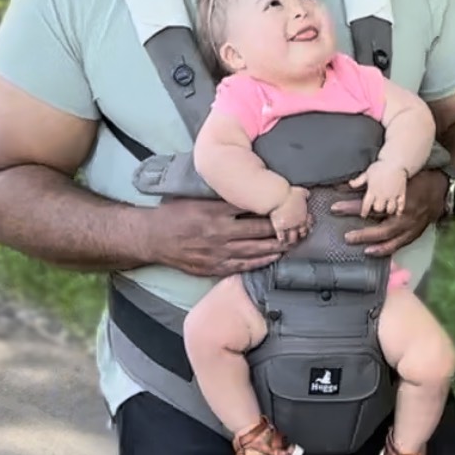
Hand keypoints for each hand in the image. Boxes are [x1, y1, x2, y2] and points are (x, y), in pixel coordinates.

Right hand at [146, 197, 284, 277]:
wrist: (153, 238)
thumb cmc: (174, 213)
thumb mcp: (196, 197)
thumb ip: (220, 195)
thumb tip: (246, 187)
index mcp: (215, 211)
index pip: (252, 207)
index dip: (274, 206)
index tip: (291, 202)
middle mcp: (219, 232)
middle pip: (259, 230)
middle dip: (282, 227)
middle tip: (302, 223)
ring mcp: (218, 253)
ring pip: (255, 250)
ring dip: (278, 246)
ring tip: (295, 241)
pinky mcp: (214, 267)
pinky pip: (244, 265)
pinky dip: (262, 261)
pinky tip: (275, 257)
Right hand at [270, 185, 311, 243]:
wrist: (279, 196)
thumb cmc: (290, 193)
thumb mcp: (301, 191)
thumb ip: (305, 194)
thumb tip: (307, 194)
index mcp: (304, 215)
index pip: (308, 224)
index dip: (308, 227)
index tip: (308, 230)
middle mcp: (297, 223)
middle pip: (301, 233)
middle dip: (301, 236)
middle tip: (300, 238)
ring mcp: (288, 226)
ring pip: (292, 237)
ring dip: (292, 240)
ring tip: (291, 243)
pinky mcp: (279, 228)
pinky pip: (281, 237)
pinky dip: (281, 240)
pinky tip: (281, 242)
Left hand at [331, 162, 447, 254]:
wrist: (443, 188)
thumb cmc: (418, 178)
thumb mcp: (397, 176)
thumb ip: (375, 180)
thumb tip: (350, 184)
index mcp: (399, 200)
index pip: (371, 206)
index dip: (352, 207)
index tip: (335, 207)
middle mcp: (406, 217)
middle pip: (381, 229)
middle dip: (363, 234)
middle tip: (347, 237)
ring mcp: (412, 227)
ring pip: (391, 240)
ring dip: (375, 245)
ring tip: (362, 248)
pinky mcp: (416, 233)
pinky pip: (401, 244)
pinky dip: (388, 249)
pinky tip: (376, 251)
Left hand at [348, 161, 407, 220]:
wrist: (395, 161)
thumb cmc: (381, 166)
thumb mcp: (367, 173)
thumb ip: (359, 180)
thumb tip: (350, 183)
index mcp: (372, 190)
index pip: (366, 205)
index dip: (364, 211)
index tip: (363, 215)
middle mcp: (382, 195)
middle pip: (379, 208)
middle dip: (377, 209)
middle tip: (377, 208)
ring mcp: (392, 195)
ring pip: (390, 209)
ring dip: (388, 210)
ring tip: (387, 210)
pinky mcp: (401, 193)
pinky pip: (401, 205)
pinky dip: (399, 210)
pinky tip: (398, 213)